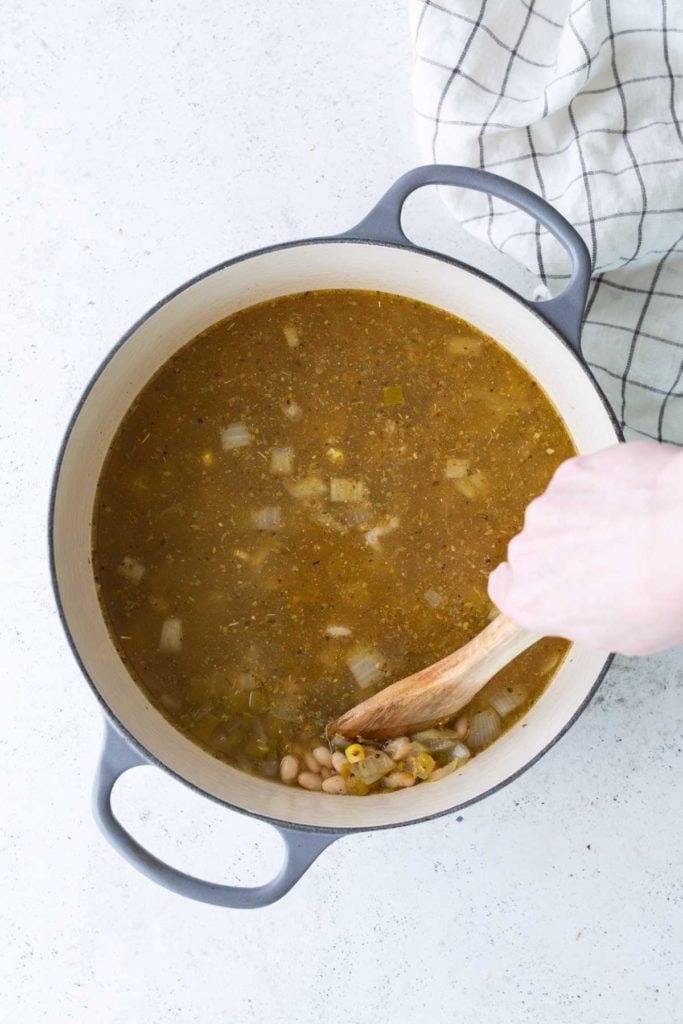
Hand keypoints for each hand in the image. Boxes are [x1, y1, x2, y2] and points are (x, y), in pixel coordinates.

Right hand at [488, 441, 682, 655]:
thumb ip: (581, 616)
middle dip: (564, 550)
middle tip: (609, 557)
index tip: (539, 581)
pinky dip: (603, 488)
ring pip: (560, 512)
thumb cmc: (660, 595)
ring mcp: (548, 507)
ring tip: (630, 527)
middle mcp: (527, 553)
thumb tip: (586, 602)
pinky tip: (634, 501)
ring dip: (585, 517)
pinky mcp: (572, 473)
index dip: (524, 583)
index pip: (504, 589)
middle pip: (535, 549)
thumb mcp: (619, 636)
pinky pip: (582, 483)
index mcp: (531, 600)